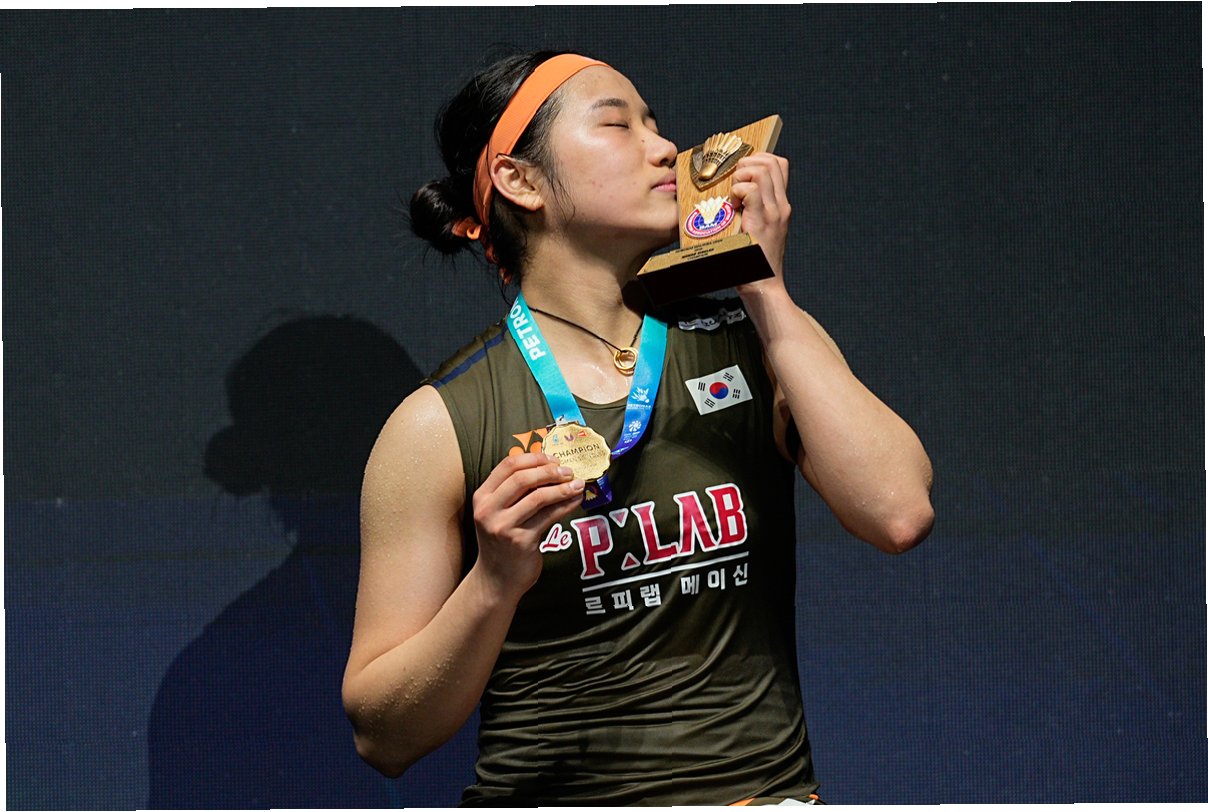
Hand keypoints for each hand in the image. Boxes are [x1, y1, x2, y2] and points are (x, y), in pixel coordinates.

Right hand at [470, 453, 583, 600]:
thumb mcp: (499, 513)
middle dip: (549, 471)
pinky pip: (549, 517)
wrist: (496, 580)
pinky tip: (576, 500)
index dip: (533, 458)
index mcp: (482, 497)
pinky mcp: (521, 541)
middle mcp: (488, 510)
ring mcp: (504, 526)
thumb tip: (550, 469)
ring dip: (562, 488)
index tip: (552, 458)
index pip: (507, 465)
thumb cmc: (501, 543)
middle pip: (522, 478)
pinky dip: (565, 505)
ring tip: (578, 484)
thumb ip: (516, 493)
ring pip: (538, 497)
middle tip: (568, 471)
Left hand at [729, 152, 791, 290]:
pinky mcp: (762, 221)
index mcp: (781, 205)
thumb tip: (732, 195)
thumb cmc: (754, 262)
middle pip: (771, 161)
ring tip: (734, 195)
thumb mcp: (758, 230)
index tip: (741, 175)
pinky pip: (751, 191)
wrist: (764, 286)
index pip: (778, 164)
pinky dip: (738, 191)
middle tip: (734, 184)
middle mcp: (781, 206)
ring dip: (741, 176)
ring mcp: (774, 213)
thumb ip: (751, 211)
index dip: (758, 160)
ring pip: (762, 170)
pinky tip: (733, 206)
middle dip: (747, 163)